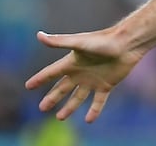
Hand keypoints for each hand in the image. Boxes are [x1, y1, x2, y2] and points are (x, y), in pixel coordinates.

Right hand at [24, 30, 143, 122]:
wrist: (127, 44)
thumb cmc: (103, 41)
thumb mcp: (79, 43)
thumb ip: (59, 42)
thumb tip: (38, 35)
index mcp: (72, 63)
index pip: (51, 73)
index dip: (40, 79)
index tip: (28, 86)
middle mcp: (81, 72)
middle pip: (62, 88)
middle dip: (52, 98)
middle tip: (42, 108)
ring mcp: (93, 80)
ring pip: (78, 97)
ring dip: (69, 107)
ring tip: (60, 118)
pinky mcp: (106, 85)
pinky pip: (98, 101)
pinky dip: (94, 111)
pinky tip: (89, 120)